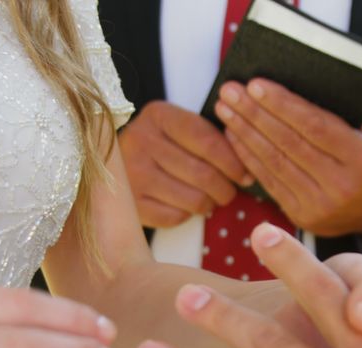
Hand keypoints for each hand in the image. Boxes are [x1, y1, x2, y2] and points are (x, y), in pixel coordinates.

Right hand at [120, 101, 251, 227]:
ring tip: (209, 199)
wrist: (114, 164)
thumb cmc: (161, 146)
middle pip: (204, 174)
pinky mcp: (130, 202)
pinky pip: (175, 217)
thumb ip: (211, 139)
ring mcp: (132, 173)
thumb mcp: (180, 129)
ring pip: (193, 200)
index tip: (245, 175)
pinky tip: (185, 206)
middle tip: (229, 192)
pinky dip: (187, 215)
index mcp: (159, 115)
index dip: (234, 163)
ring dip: (209, 204)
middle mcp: (141, 140)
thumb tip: (247, 171)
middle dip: (225, 189)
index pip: (208, 141)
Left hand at [215, 79, 361, 240]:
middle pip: (289, 143)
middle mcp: (341, 185)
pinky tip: (234, 136)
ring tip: (226, 109)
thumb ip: (341, 112)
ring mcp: (320, 205)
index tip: (256, 85)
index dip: (283, 105)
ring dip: (245, 133)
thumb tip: (296, 83)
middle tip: (230, 91)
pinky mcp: (302, 216)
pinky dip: (248, 157)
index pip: (315, 126)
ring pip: (274, 162)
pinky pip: (269, 182)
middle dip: (255, 114)